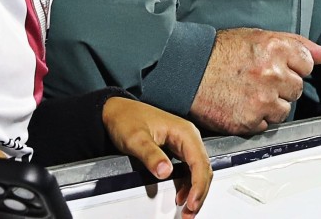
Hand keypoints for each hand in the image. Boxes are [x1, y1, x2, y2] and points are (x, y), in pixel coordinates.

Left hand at [100, 97, 211, 213]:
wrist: (116, 111)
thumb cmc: (127, 119)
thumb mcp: (136, 138)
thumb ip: (151, 155)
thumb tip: (166, 172)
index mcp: (184, 132)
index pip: (200, 162)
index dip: (198, 185)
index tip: (192, 202)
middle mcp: (188, 138)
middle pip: (203, 169)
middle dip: (199, 193)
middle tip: (190, 213)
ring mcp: (184, 144)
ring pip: (198, 171)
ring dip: (195, 191)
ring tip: (187, 210)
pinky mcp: (177, 151)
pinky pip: (189, 170)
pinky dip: (188, 186)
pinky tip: (181, 196)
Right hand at [189, 26, 320, 134]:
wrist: (187, 71)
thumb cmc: (221, 52)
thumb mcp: (259, 36)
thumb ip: (297, 43)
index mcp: (276, 49)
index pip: (308, 63)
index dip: (292, 66)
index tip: (277, 66)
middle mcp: (272, 74)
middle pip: (297, 88)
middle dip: (283, 86)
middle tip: (259, 80)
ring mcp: (261, 100)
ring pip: (284, 110)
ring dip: (271, 105)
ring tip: (249, 93)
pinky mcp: (248, 121)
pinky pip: (266, 125)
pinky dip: (256, 118)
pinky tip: (241, 105)